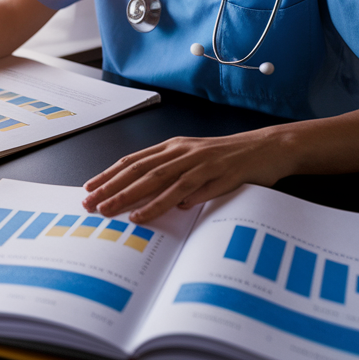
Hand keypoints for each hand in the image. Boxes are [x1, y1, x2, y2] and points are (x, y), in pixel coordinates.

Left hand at [81, 128, 293, 222]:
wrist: (269, 148)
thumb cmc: (231, 158)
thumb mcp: (196, 162)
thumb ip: (173, 176)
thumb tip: (148, 197)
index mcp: (174, 147)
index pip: (134, 161)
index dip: (109, 174)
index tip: (89, 188)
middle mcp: (183, 151)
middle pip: (140, 170)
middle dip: (112, 188)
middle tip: (91, 203)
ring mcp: (200, 162)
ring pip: (159, 179)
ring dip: (133, 197)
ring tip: (113, 212)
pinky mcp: (219, 173)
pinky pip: (188, 190)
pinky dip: (168, 201)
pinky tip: (151, 213)